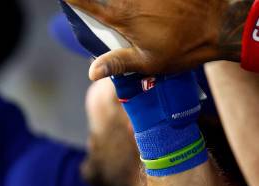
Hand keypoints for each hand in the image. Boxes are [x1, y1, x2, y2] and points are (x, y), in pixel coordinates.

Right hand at [63, 0, 252, 79]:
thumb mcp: (148, 63)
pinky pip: (142, 0)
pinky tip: (156, 18)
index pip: (87, 4)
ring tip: (148, 30)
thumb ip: (117, 63)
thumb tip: (91, 73)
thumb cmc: (182, 48)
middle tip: (123, 32)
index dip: (73, 0)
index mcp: (122, 17)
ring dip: (129, 11)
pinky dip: (144, 7)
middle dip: (109, 15)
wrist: (218, 25)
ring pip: (125, 1)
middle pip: (108, 3)